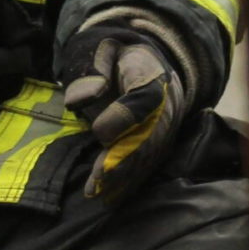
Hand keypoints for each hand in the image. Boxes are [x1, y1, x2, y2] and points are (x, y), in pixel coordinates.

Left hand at [60, 12, 192, 209]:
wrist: (155, 66)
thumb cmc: (123, 60)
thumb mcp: (107, 52)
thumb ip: (95, 70)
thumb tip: (81, 99)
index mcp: (153, 77)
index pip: (143, 100)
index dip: (122, 119)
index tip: (99, 132)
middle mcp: (166, 107)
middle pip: (147, 137)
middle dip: (122, 161)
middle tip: (98, 178)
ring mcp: (167, 129)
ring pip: (148, 157)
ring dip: (124, 178)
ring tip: (99, 193)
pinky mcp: (162, 145)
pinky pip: (149, 166)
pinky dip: (131, 183)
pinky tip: (112, 197)